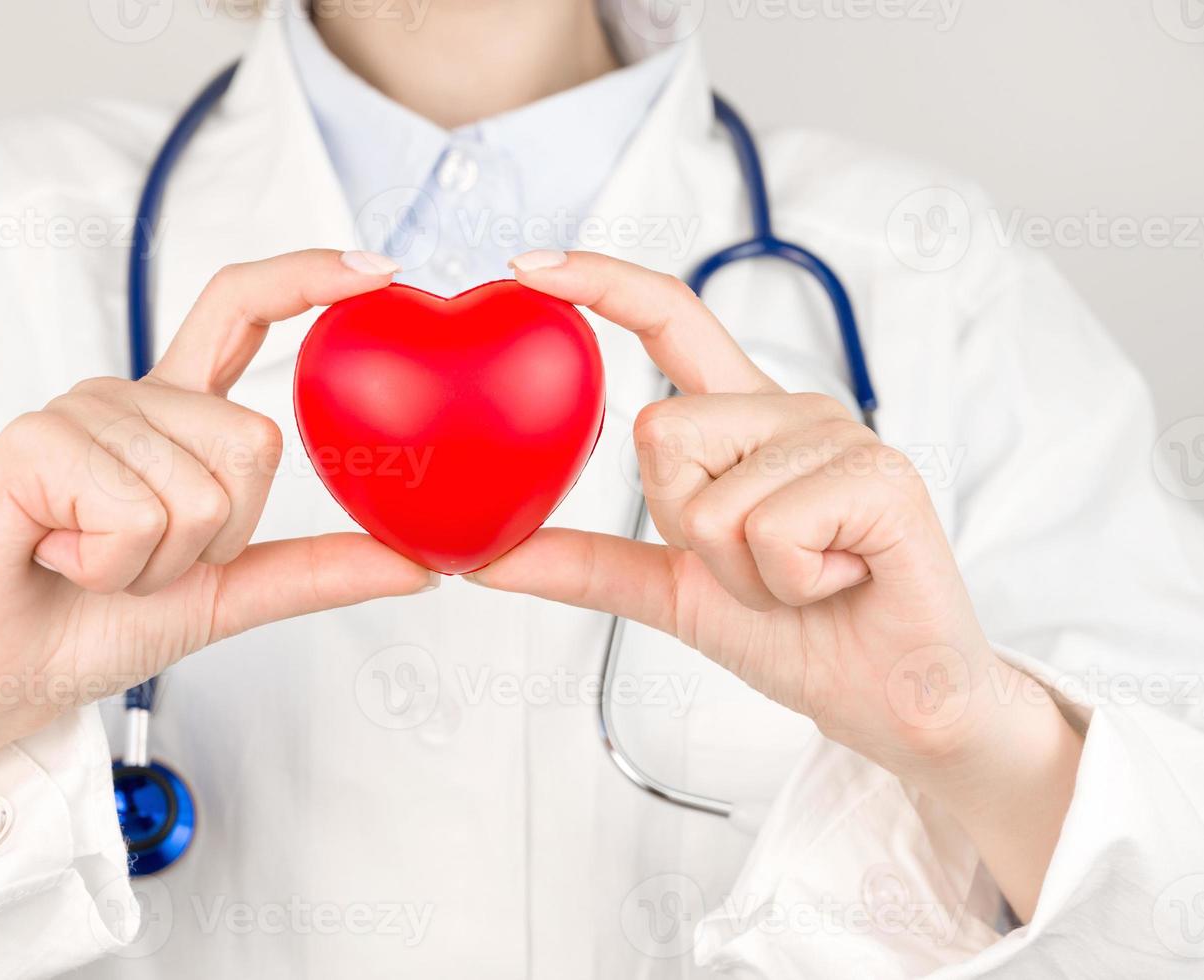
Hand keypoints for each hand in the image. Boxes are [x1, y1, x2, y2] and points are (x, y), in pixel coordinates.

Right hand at [0, 249, 433, 824]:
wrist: (6, 677)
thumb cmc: (100, 624)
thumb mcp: (230, 593)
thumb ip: (316, 570)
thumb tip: (419, 565)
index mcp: (177, 415)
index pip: (240, 310)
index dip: (306, 277)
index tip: (378, 267)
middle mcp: (132, 396)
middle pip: (254, 441)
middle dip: (218, 538)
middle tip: (142, 560)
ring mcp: (81, 410)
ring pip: (199, 489)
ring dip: (157, 563)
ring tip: (94, 563)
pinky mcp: (33, 439)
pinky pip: (137, 510)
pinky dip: (113, 566)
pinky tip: (60, 558)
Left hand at [472, 251, 1080, 919]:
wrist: (888, 701)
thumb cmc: (798, 635)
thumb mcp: (672, 590)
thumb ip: (586, 562)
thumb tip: (483, 558)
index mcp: (744, 422)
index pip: (671, 319)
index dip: (602, 283)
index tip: (528, 266)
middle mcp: (791, 410)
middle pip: (659, 430)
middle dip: (684, 526)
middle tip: (756, 567)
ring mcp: (840, 436)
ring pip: (708, 494)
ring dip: (739, 572)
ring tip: (804, 581)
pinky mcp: (880, 476)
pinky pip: (767, 527)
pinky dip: (784, 583)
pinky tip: (839, 581)